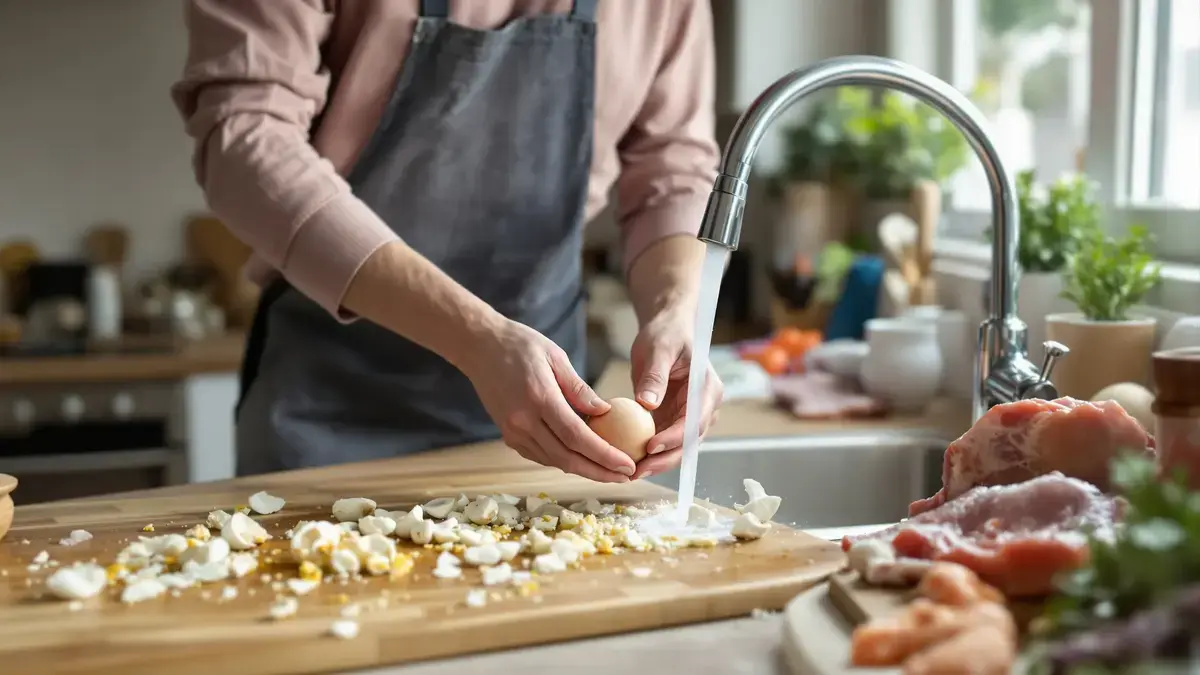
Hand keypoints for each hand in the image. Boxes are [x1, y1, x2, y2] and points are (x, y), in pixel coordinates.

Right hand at [460, 319, 635, 481]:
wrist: (479, 346)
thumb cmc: (521, 345)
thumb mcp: (556, 357)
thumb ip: (579, 389)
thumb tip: (606, 412)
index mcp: (540, 398)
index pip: (577, 437)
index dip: (604, 455)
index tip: (627, 465)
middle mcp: (524, 421)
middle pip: (567, 458)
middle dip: (599, 472)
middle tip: (626, 477)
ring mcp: (513, 431)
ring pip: (553, 461)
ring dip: (583, 470)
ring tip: (610, 472)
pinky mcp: (508, 435)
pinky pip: (540, 455)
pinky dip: (563, 460)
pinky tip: (583, 460)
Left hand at [629, 305, 723, 479]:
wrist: (667, 330)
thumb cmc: (666, 334)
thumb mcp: (658, 349)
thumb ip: (655, 376)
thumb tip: (646, 404)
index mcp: (707, 389)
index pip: (694, 421)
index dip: (674, 438)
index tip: (650, 447)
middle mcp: (704, 407)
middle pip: (688, 442)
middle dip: (664, 459)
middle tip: (637, 470)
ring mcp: (690, 416)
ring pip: (678, 448)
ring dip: (657, 462)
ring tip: (631, 472)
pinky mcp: (675, 420)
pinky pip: (664, 441)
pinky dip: (650, 453)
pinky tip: (629, 461)